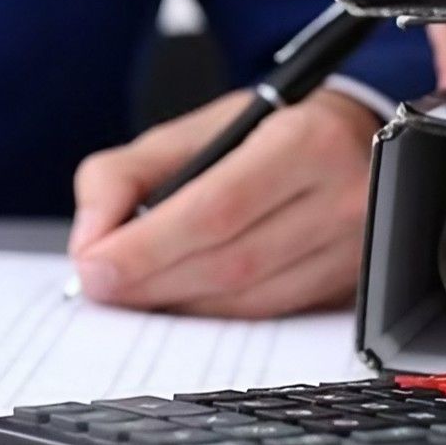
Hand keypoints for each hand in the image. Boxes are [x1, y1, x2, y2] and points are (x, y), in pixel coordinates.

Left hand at [68, 89, 380, 317]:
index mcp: (304, 141)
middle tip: (100, 285)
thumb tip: (90, 240)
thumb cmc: (262, 134)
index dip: (147, 247)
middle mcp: (343, 196)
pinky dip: (213, 313)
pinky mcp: (352, 285)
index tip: (93, 265)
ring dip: (179, 303)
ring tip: (132, 292)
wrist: (351, 141)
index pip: (215, 209)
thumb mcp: (192, 130)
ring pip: (250, 299)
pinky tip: (179, 299)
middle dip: (152, 280)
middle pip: (231, 261)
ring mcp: (356, 247)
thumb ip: (125, 174)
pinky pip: (269, 314)